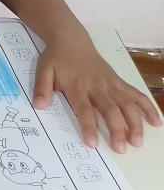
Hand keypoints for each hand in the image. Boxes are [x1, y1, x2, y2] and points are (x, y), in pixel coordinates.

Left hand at [34, 40, 161, 152]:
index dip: (89, 126)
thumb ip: (42, 88)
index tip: (93, 143)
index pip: (84, 109)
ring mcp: (110, 84)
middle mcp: (97, 86)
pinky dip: (147, 106)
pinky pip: (136, 94)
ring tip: (137, 141)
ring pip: (127, 104)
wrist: (71, 40)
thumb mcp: (43, 70)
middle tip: (121, 149)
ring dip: (135, 123)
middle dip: (116, 130)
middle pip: (110, 110)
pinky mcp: (118, 81)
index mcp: (77, 86)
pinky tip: (156, 121)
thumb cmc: (56, 58)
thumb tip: (38, 106)